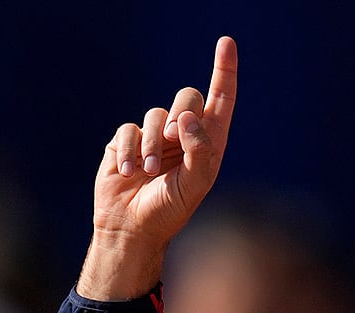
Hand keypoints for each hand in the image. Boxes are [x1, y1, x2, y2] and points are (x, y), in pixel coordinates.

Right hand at [77, 36, 237, 299]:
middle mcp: (185, 135)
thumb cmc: (170, 210)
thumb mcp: (194, 184)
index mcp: (210, 144)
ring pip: (156, 113)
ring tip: (148, 172)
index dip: (225, 71)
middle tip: (174, 144)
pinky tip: (129, 172)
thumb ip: (200, 151)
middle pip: (188, 96)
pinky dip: (130, 150)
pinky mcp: (128, 141)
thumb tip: (190, 117)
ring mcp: (156, 137)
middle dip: (181, 117)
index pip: (221, 100)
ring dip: (152, 143)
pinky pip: (129, 129)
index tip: (226, 43)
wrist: (132, 227)